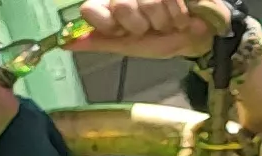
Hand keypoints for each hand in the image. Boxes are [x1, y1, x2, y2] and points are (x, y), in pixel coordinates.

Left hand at [72, 0, 213, 61]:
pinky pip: (167, 0)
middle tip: (149, 29)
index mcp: (109, 7)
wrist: (197, 36)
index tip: (121, 32)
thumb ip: (97, 42)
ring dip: (162, 21)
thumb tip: (65, 43)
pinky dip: (176, 14)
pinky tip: (180, 16)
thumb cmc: (160, 41)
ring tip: (167, 24)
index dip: (107, 23)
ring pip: (147, 3)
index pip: (90, 8)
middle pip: (121, 5)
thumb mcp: (127, 45)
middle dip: (140, 25)